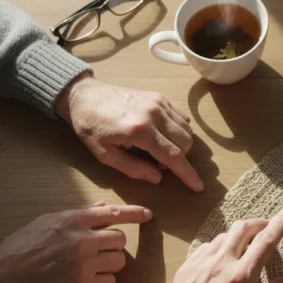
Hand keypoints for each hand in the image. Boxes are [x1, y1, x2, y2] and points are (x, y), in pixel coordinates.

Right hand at [0, 202, 152, 282]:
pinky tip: (86, 280)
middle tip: (96, 251)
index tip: (148, 215)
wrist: (3, 276)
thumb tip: (102, 208)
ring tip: (89, 266)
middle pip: (121, 240)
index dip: (134, 214)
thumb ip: (78, 214)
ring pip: (119, 262)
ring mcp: (83, 264)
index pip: (113, 213)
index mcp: (73, 220)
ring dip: (109, 264)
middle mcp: (82, 240)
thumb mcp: (48, 220)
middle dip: (113, 246)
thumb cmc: (23, 245)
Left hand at [55, 73, 202, 190]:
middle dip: (179, 159)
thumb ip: (133, 169)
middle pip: (185, 143)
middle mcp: (154, 114)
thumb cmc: (91, 127)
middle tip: (156, 163)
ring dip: (180, 145)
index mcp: (140, 131)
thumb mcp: (105, 155)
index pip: (174, 156)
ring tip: (157, 148)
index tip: (198, 186)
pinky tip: (162, 135)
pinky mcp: (160, 97)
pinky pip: (182, 117)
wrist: (84, 96)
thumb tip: (158, 178)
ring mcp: (159, 103)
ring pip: (187, 130)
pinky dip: (179, 131)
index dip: (188, 174)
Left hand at [148, 207, 282, 282]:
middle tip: (267, 228)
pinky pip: (208, 245)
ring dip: (239, 234)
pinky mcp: (188, 265)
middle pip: (243, 227)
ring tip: (245, 247)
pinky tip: (222, 258)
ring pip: (225, 234)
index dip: (279, 224)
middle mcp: (221, 263)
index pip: (265, 242)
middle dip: (259, 222)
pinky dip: (220, 245)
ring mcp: (202, 261)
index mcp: (241, 277)